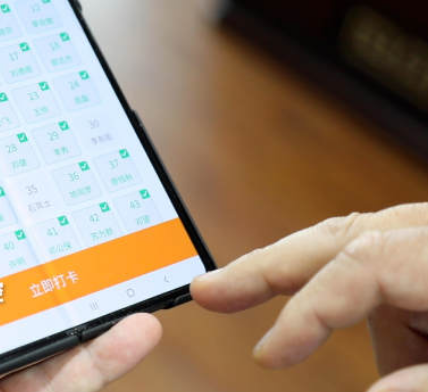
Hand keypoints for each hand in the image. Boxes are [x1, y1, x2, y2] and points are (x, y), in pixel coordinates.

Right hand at [191, 202, 427, 391]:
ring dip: (306, 288)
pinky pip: (375, 270)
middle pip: (336, 236)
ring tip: (277, 321)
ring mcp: (424, 244)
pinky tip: (365, 344)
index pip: (359, 261)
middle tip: (206, 290)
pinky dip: (349, 302)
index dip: (304, 309)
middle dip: (264, 266)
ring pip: (351, 249)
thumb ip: (426, 380)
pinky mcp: (423, 261)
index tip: (266, 357)